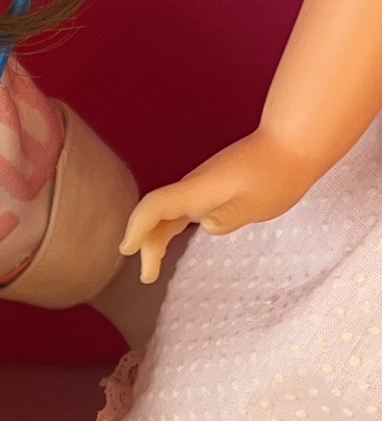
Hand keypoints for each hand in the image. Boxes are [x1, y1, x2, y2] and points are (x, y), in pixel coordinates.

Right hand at [120, 129, 318, 282]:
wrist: (293, 144)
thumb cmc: (278, 174)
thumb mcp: (259, 202)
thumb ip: (230, 216)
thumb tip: (205, 225)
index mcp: (199, 190)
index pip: (155, 206)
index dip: (137, 228)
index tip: (127, 250)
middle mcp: (193, 187)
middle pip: (155, 213)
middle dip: (144, 243)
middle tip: (147, 277)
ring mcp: (200, 187)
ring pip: (166, 213)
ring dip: (155, 238)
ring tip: (153, 266)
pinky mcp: (210, 188)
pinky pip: (179, 209)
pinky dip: (169, 228)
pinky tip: (171, 241)